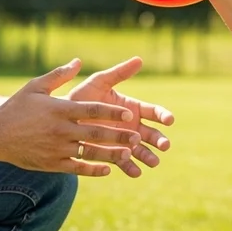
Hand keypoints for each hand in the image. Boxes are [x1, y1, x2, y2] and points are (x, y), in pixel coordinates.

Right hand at [0, 59, 142, 176]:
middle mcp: (61, 130)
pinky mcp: (52, 164)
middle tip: (137, 136)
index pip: (92, 110)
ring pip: (90, 153)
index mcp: (60, 109)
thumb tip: (78, 62)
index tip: (130, 113)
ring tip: (128, 153)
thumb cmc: (16, 107)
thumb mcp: (35, 86)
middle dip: (119, 135)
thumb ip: (59, 75)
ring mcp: (57, 148)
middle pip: (96, 133)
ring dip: (111, 154)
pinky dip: (94, 169)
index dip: (113, 112)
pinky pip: (78, 168)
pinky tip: (107, 169)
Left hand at [65, 57, 174, 176]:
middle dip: (159, 139)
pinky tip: (135, 172)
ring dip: (148, 156)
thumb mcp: (100, 82)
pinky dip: (131, 168)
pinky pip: (124, 162)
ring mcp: (123, 141)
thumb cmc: (82, 96)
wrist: (62, 118)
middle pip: (152, 134)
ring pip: (142, 150)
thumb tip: (139, 59)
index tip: (169, 119)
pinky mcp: (113, 154)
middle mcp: (132, 126)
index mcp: (132, 108)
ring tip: (153, 161)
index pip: (154, 112)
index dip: (163, 115)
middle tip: (165, 145)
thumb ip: (119, 73)